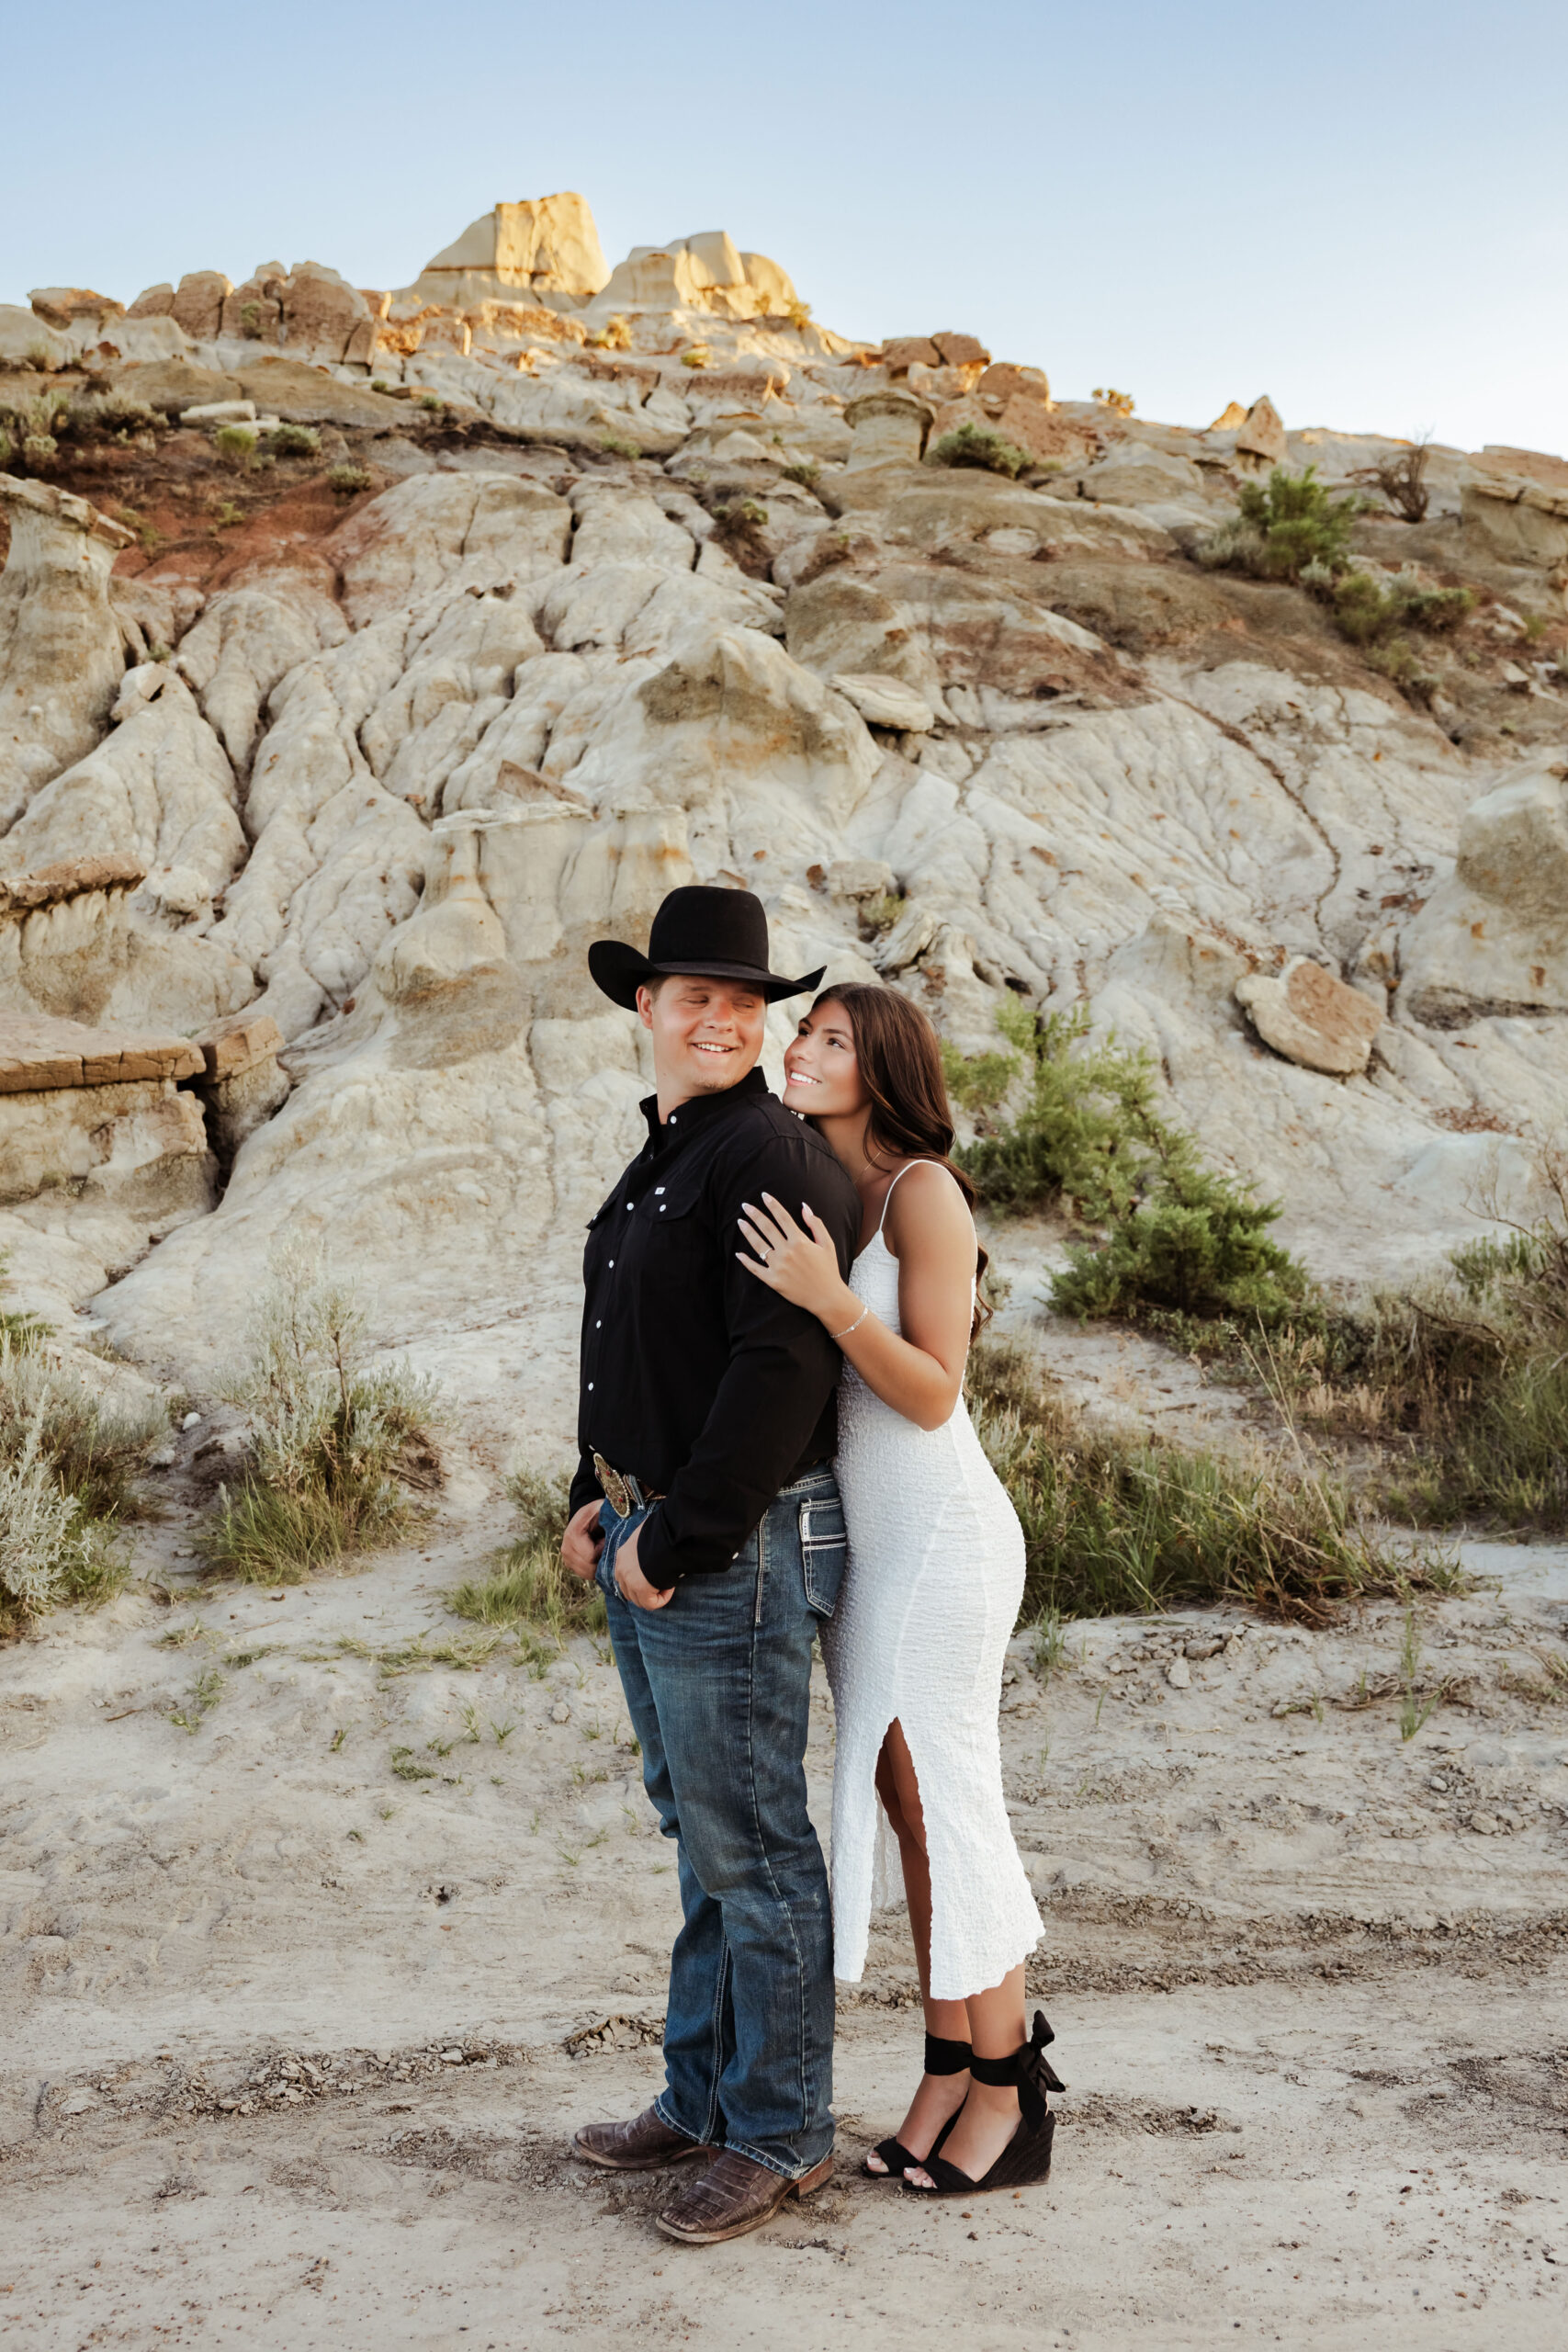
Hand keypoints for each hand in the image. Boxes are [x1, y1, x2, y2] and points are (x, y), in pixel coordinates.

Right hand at [562, 1500, 605, 1581]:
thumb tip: (615, 1533)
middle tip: (605, 1545)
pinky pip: (586, 1574)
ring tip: (601, 1549)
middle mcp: (566, 1547)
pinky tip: (597, 1555)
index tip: (606, 1539)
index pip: (590, 1556)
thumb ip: (610, 1518)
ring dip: (599, 1564)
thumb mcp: (605, 1510)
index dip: (603, 1550)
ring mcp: (566, 1558)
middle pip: (589, 1568)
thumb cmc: (599, 1512)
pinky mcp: (569, 1564)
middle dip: (602, 1559)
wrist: (588, 1516)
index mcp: (573, 1534)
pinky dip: (595, 1568)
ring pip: (588, 1574)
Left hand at [612, 1522, 673, 1610]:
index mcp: (622, 1555)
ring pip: (639, 1600)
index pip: (625, 1575)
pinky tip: (671, 1586)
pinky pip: (651, 1604)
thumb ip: (648, 1542)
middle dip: (645, 1590)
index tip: (657, 1572)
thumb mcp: (650, 1533)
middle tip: (662, 1581)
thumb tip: (658, 1540)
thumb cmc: (662, 1533)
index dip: (641, 1579)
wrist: (667, 1537)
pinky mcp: (641, 1590)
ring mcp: (629, 1581)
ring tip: (669, 1581)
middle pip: (629, 1591)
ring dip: (655, 1594)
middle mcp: (621, 1569)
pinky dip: (662, 1599)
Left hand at [737, 1193, 853, 1324]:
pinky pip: (755, 1269)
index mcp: (800, 1241)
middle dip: (755, 1215)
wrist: (827, 1297)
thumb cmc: (828, 1269)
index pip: (782, 1217)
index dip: (772, 1205)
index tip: (764, 1195)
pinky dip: (746, 1262)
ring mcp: (778, 1267)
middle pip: (767, 1228)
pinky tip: (738, 1254)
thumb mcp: (827, 1244)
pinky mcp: (773, 1281)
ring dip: (748, 1232)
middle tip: (745, 1206)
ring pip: (758, 1245)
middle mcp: (787, 1252)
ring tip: (740, 1222)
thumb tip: (804, 1206)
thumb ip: (816, 1224)